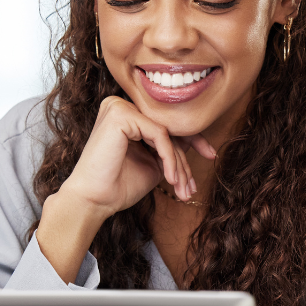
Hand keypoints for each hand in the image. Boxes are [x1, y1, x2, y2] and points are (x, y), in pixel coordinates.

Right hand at [34, 97, 215, 282]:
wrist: (94, 200)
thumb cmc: (117, 185)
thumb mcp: (153, 163)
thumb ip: (169, 149)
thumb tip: (197, 139)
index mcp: (125, 115)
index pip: (164, 124)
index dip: (192, 139)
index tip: (211, 155)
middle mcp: (120, 105)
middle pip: (167, 128)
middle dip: (185, 160)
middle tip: (192, 186)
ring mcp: (119, 107)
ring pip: (166, 133)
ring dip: (179, 164)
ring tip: (182, 189)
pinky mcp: (120, 114)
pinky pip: (159, 134)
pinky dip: (169, 158)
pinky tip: (170, 179)